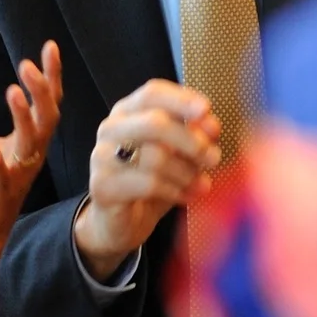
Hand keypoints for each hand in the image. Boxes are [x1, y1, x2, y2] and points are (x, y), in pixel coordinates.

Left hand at [0, 42, 63, 309]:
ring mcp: (18, 174)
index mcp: (31, 140)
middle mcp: (32, 154)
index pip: (48, 103)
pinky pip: (2, 179)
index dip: (51, 76)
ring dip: (25, 118)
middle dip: (42, 91)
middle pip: (47, 118)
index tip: (50, 46)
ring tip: (14, 92)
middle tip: (28, 65)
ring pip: (31, 143)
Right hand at [72, 80, 222, 282]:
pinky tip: (186, 197)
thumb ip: (192, 134)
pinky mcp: (103, 186)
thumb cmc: (151, 181)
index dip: (181, 99)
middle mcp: (111, 129)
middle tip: (213, 158)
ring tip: (202, 184)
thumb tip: (210, 124)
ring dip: (187, 172)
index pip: (152, 93)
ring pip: (155, 156)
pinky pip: (149, 184)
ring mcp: (102, 157)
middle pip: (156, 122)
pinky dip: (175, 191)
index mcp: (127, 112)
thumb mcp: (176, 154)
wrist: (120, 223)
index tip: (207, 110)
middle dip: (191, 140)